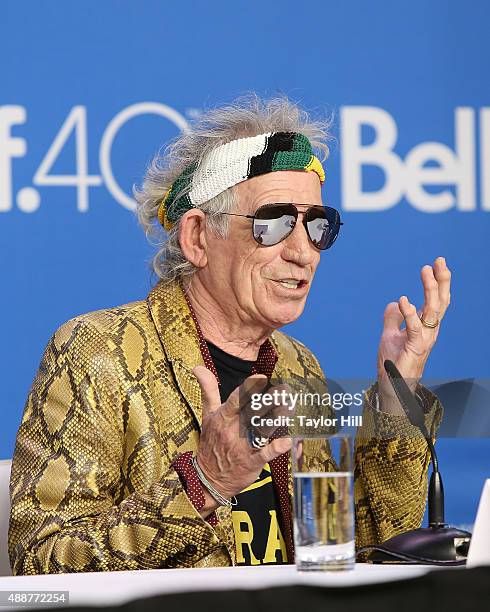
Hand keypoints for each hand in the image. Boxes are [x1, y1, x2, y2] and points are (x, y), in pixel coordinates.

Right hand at [192, 366, 291, 507]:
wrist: (208, 478)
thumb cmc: (211, 442)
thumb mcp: (207, 415)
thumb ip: (208, 390)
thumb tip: (198, 367)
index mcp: (223, 417)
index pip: (235, 400)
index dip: (248, 389)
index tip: (261, 378)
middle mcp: (233, 431)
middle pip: (253, 412)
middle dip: (269, 400)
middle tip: (284, 389)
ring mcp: (242, 447)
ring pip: (261, 430)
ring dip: (276, 419)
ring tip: (289, 407)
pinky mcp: (252, 462)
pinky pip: (265, 454)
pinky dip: (276, 448)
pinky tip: (288, 440)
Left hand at [377, 256, 450, 413]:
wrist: (391, 385)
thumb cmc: (394, 362)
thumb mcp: (390, 335)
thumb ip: (393, 319)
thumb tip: (394, 304)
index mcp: (425, 325)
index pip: (436, 300)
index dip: (438, 282)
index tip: (436, 263)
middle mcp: (429, 330)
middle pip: (440, 302)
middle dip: (441, 280)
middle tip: (439, 261)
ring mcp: (424, 339)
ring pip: (433, 311)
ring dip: (429, 290)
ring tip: (425, 272)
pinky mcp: (415, 348)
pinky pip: (415, 328)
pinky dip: (410, 313)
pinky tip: (404, 300)